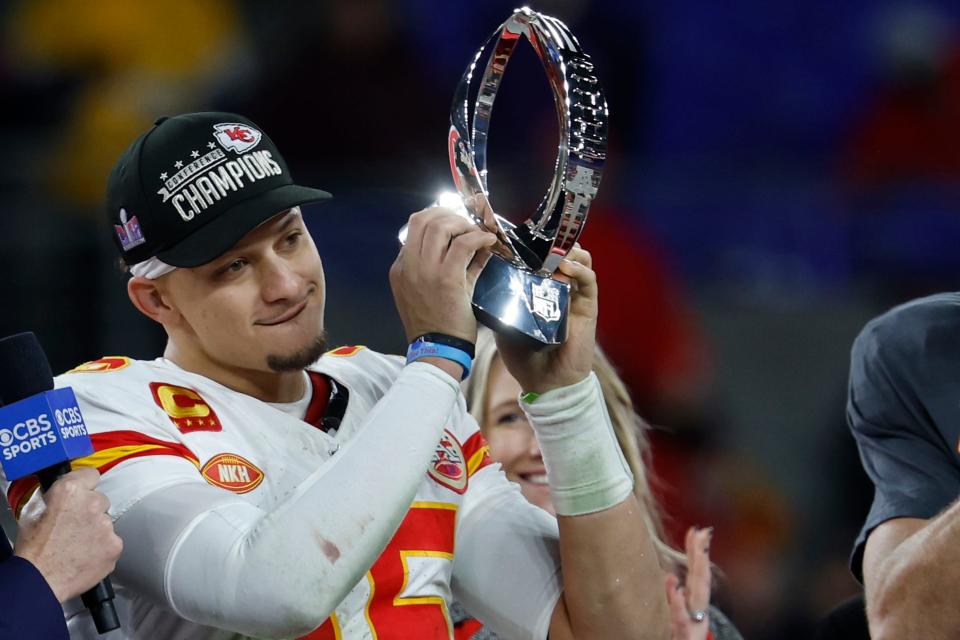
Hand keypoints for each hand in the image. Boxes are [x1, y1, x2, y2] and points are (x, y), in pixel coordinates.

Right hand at [14, 467, 122, 602]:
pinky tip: (86, 555)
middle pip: (100, 500)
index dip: (85, 485)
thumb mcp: (34, 512)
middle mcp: (92, 503)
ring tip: (77, 545)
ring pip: (106, 522)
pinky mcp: (114, 544)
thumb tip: (63, 492)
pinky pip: (112, 541)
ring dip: (97, 530)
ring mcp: (106, 525)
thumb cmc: (34, 550)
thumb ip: (56, 496)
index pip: (91, 474)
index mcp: (70, 491)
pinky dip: (103, 547)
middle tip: (75, 526)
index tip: (83, 492)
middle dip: (90, 510)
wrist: (40, 580)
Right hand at [390, 206, 496, 343]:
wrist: (437, 349)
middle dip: (448, 214)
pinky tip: (489, 240)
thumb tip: (475, 246)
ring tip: (476, 231)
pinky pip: (463, 245)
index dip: (436, 219)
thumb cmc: (435, 324)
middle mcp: (408, 265)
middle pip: (423, 219)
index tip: (455, 222)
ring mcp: (425, 271)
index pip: (413, 228)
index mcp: (400, 268)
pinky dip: (478, 237)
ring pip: (441, 226)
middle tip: (466, 222)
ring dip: (463, 223)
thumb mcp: (432, 291)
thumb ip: (449, 266)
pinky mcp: (446, 278)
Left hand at [494, 243, 598, 392]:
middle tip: (534, 236)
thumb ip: (497, 302)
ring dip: (567, 251)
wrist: (544, 384)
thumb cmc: (524, 357)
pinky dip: (579, 270)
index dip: (531, 244)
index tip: (514, 234)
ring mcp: (575, 296)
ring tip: (552, 250)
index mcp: (539, 290)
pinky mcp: (588, 307)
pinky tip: (565, 267)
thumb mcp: (503, 323)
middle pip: (561, 254)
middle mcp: (559, 289)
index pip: (540, 259)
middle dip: (549, 242)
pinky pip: (589, 281)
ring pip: (579, 261)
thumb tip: (479, 279)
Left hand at [665, 526, 712, 639]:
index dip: (696, 550)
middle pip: (700, 576)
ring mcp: (694, 620)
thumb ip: (674, 594)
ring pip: (698, 594)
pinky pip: (681, 618)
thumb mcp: (677, 611)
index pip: (695, 571)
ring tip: (699, 552)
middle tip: (703, 532)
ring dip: (699, 572)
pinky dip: (679, 603)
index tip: (696, 529)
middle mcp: (697, 608)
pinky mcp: (685, 633)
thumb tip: (670, 574)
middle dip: (702, 554)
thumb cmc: (680, 634)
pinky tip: (676, 588)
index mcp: (693, 601)